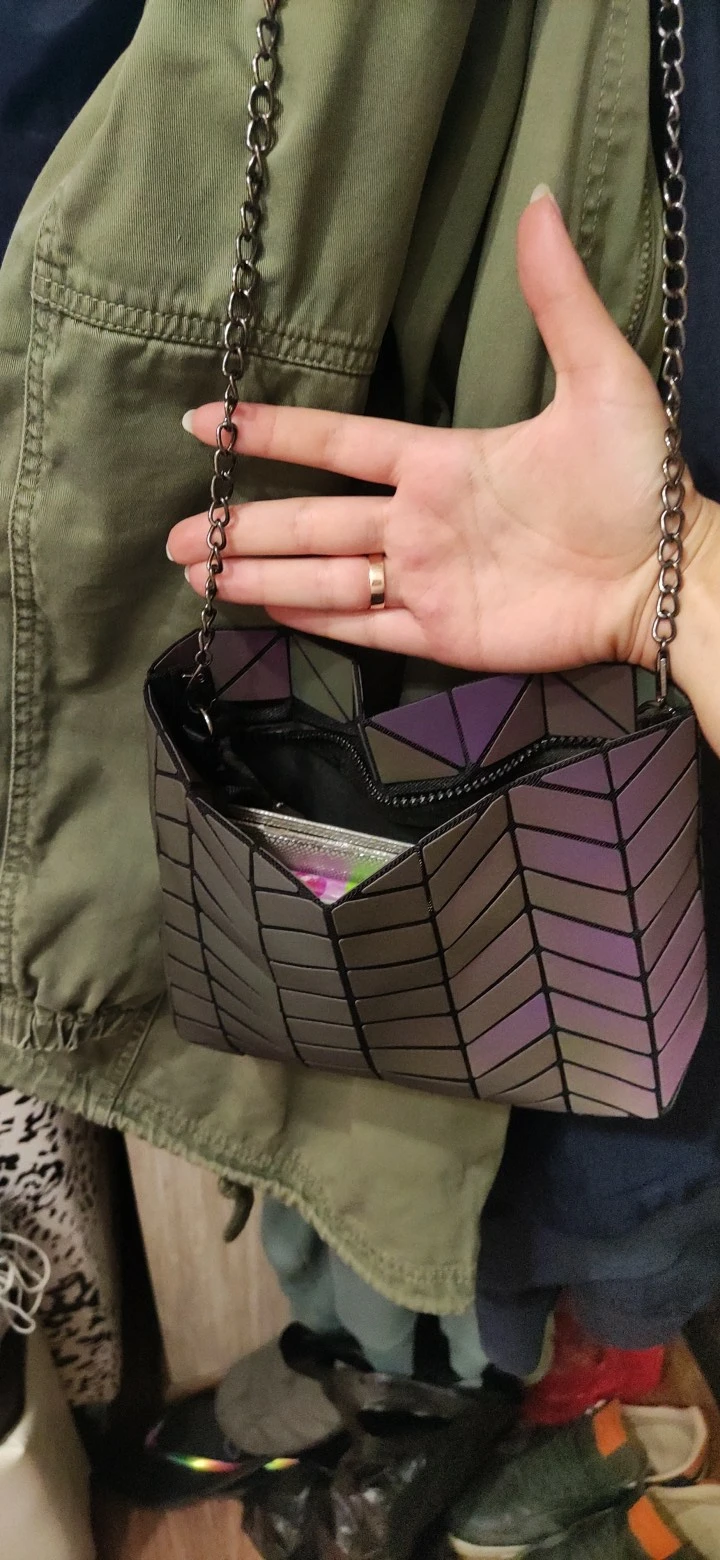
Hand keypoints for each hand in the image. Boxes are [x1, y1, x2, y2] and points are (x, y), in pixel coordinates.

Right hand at [168, 190, 708, 678]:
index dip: (271, 431)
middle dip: (241, 526)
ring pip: (323, 578)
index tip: (205, 421)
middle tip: (177, 534)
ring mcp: (427, 581)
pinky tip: (263, 611)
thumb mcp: (600, 377)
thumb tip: (539, 200)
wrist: (666, 574)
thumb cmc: (639, 480)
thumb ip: (556, 299)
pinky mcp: (443, 633)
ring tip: (196, 573)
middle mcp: (420, 522)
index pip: (337, 444)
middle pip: (310, 520)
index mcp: (441, 462)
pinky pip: (364, 629)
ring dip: (259, 575)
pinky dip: (313, 622)